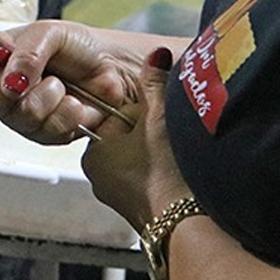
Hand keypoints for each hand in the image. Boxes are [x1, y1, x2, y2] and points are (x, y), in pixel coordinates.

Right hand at [0, 19, 142, 145]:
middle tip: (41, 72)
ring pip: (21, 116)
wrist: (115, 69)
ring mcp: (22, 115)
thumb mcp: (50, 33)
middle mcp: (2, 90)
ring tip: (63, 85)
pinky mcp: (45, 135)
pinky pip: (47, 131)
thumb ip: (26, 52)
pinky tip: (75, 103)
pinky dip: (67, 114)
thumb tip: (11, 78)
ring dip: (49, 97)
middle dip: (22, 84)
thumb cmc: (80, 46)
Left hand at [82, 47, 189, 230]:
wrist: (185, 225)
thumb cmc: (166, 172)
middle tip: (170, 140)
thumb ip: (155, 82)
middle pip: (128, 139)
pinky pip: (150, 183)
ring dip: (159, 156)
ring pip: (140, 161)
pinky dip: (164, 178)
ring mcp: (118, 197)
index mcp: (94, 150)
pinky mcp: (138, 212)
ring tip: (177, 160)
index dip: (143, 113)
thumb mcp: (160, 116)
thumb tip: (155, 55)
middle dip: (151, 135)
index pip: (116, 115)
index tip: (159, 119)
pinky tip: (178, 178)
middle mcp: (99, 176)